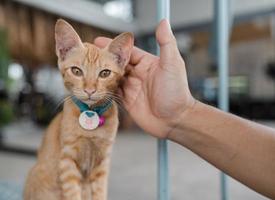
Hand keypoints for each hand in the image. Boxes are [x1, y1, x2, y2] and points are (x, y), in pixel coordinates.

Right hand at [94, 19, 194, 137]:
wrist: (175, 120)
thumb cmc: (176, 92)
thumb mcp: (172, 64)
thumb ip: (166, 43)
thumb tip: (163, 22)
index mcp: (147, 64)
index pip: (128, 51)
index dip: (113, 46)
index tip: (98, 41)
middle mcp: (138, 75)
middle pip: (117, 64)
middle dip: (103, 59)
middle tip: (87, 54)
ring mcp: (132, 88)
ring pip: (113, 78)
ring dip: (101, 74)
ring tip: (86, 68)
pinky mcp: (128, 101)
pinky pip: (113, 93)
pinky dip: (104, 89)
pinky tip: (94, 85)